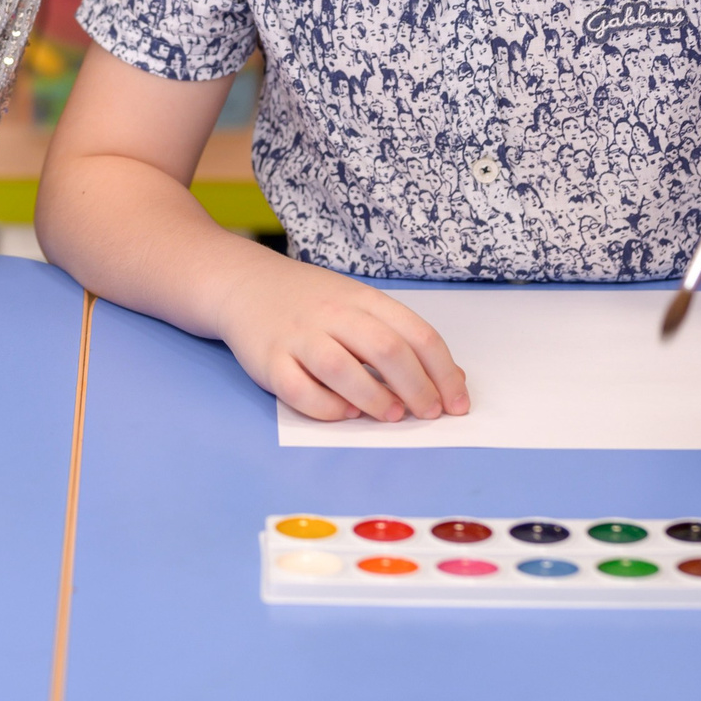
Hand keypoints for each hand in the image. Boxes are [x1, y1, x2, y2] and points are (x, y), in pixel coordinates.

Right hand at [212, 252, 468, 422]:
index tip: (456, 403)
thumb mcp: (360, 306)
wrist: (244, 284)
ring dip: (374, 398)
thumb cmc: (312, 302)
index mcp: (363, 299)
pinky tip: (344, 412)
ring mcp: (298, 336)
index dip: (442, 371)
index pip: (416, 333)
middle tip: (429, 413)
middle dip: (416, 387)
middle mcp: (332, 314)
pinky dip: (325, 406)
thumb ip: (401, 337)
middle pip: (384, 348)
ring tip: (392, 415)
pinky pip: (298, 389)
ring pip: (341, 368)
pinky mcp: (268, 360)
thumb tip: (452, 379)